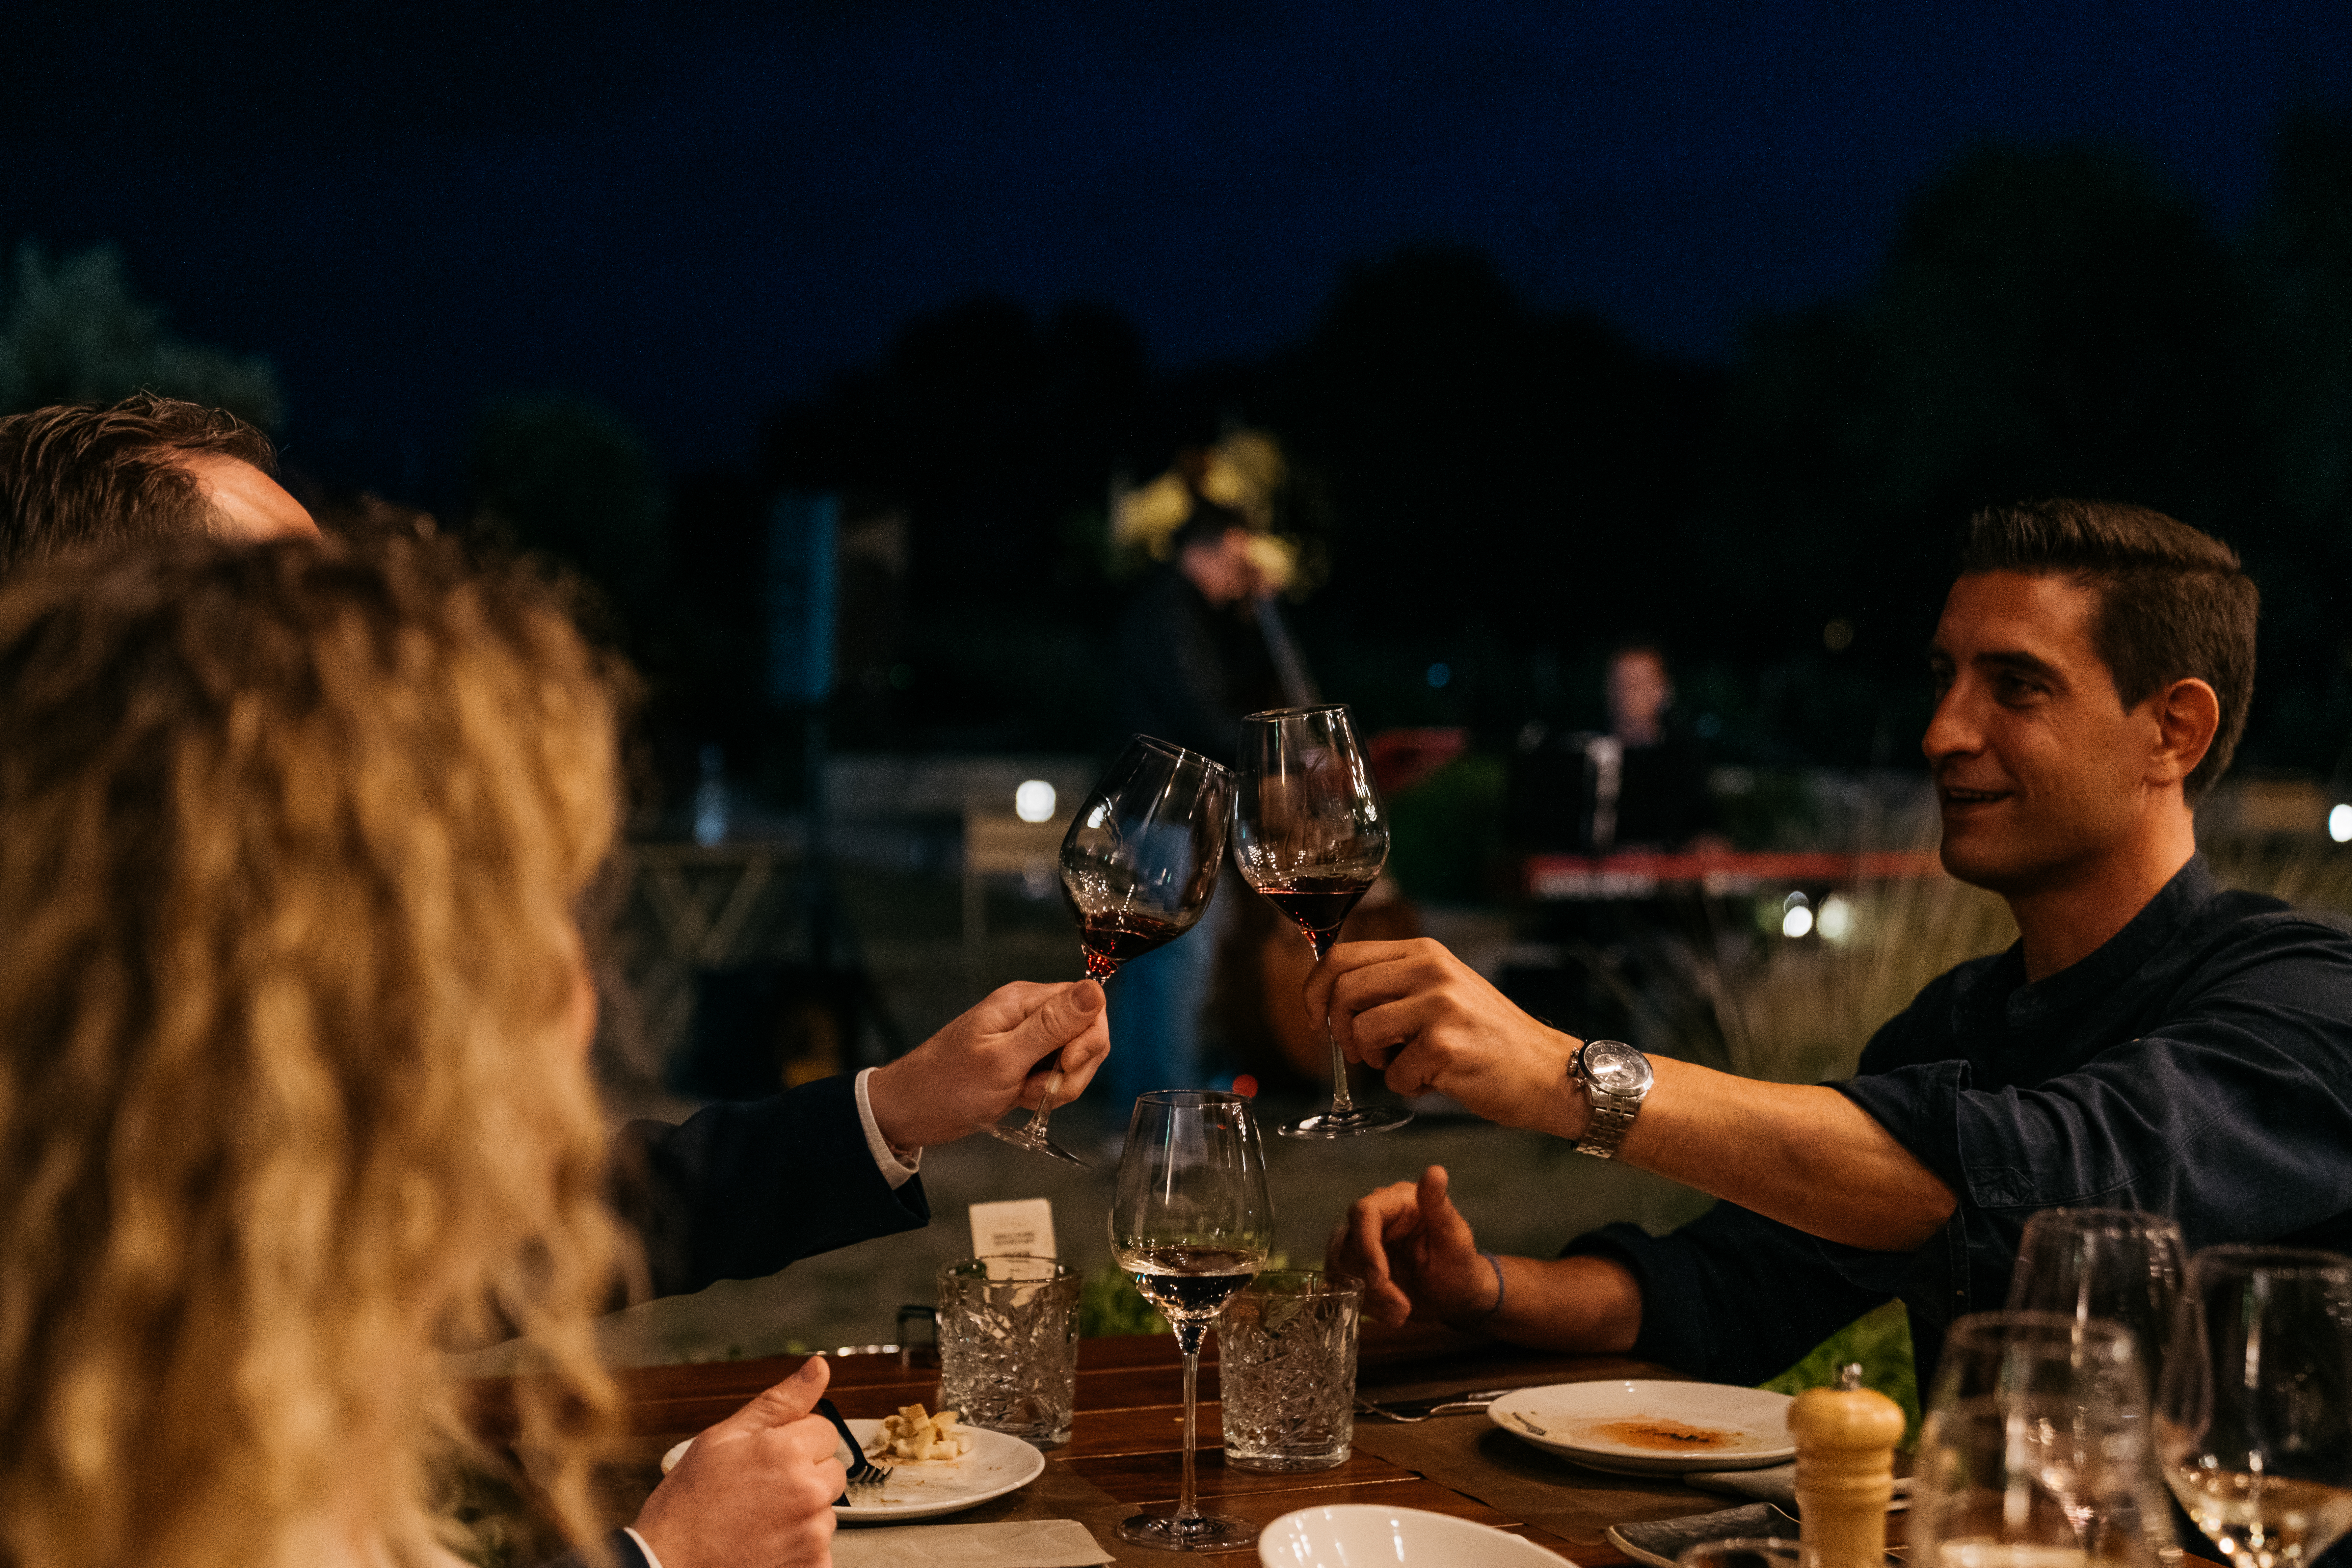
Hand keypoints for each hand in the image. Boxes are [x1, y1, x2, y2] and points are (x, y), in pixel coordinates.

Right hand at [634, 1355, 842, 1567]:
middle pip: (831, 1470)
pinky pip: (821, 1548)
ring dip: (802, 1513)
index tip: (768, 1459)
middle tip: (760, 1491)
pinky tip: (767, 1546)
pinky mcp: (813, 1566)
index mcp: (789, 1451)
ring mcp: (813, 1533)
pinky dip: (800, 1548)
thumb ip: (779, 1401)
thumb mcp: (723, 1437)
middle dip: (804, 1475)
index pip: (825, 1430)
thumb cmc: (688, 1505)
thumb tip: (818, 1367)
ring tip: (758, 1521)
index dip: (794, 1441)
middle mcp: (808, 1491)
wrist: (667, 1565)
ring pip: (825, 1510)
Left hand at [865, 979, 1108, 1148]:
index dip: (1087, 1039)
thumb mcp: (1004, 1058)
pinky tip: (1020, 1099)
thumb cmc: (947, 1085)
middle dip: (1073, 1070)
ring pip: (1075, 1060)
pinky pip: (1057, 1077)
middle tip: (1039, 1088)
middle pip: (1086, 1034)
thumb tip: (1095, 990)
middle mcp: (1029, 1014)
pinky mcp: (1025, 1063)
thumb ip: (1052, 1026)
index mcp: (1024, 1001)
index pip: (1087, 1004)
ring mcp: (1028, 1040)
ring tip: (1023, 1094)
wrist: (911, 1112)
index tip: (1066, 1065)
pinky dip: (1047, 1094)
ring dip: (1059, 1086)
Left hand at [1306, 939, 1583, 1137]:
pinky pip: (1394, 1074)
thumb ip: (1395, 987)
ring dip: (1375, 1061)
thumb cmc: (1488, 1039)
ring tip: (1407, 1065)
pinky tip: (1437, 1081)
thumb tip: (1333, 1001)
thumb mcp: (1442, 992)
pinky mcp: (1445, 1046)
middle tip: (1361, 1053)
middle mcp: (1431, 970)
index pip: (1343, 956)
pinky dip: (1408, 1086)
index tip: (1316, 1018)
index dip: (1315, 990)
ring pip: (1363, 1032)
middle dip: (1338, 1030)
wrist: (1547, 1071)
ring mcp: (1439, 1007)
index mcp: (1424, 953)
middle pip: (1344, 991)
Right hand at [1327, 1165, 1496, 1328]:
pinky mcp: (1356, 1265)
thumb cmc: (1460, 1266)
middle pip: (1348, 1243)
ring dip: (1369, 1296)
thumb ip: (1438, 1207)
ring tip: (1400, 1314)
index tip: (1379, 1280)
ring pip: (1341, 1266)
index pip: (1364, 1213)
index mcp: (1398, 1201)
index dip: (1365, 1247)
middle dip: (1371, 1281)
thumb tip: (1436, 1171)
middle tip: (1400, 1308)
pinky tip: (1390, 1314)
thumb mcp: (1454, 1239)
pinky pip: (1343, 1283)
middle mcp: (1375, 1217)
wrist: (1457, 1297)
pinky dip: (1365, 1304)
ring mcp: (1362, 1241)